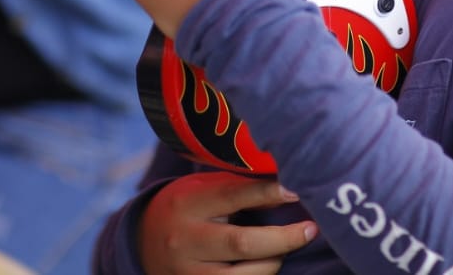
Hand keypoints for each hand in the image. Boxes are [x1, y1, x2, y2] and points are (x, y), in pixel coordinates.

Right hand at [138, 173, 316, 274]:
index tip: (298, 189)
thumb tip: (285, 187)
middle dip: (284, 237)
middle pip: (242, 243)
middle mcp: (185, 241)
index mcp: (186, 204)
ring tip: (285, 247)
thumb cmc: (184, 208)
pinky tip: (269, 264)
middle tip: (310, 228)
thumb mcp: (201, 188)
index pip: (233, 195)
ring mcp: (189, 273)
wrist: (142, 244)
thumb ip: (238, 186)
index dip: (269, 192)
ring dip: (275, 261)